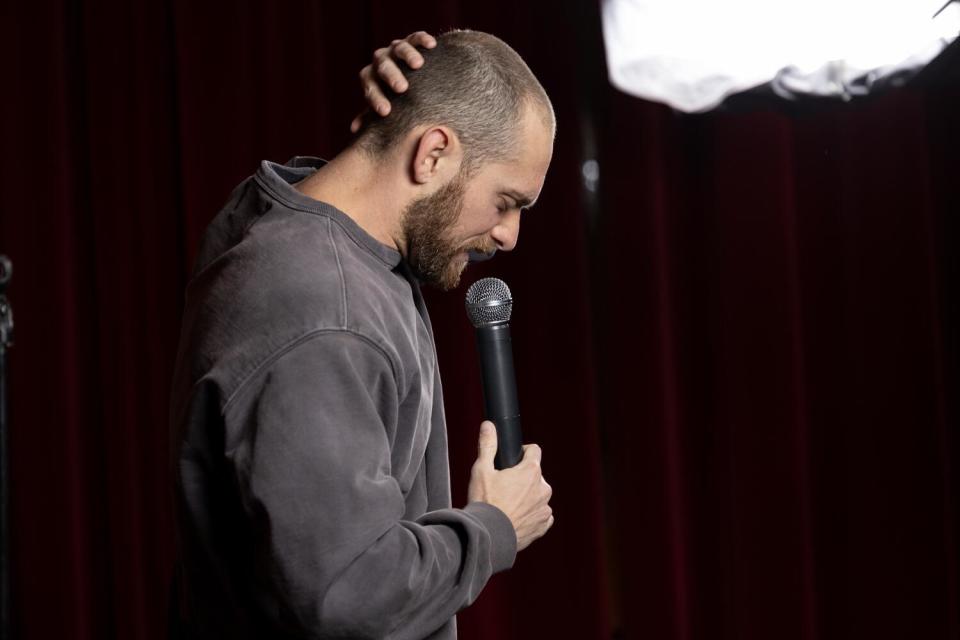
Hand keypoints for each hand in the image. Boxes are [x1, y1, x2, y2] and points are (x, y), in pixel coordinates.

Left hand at [350, 31, 437, 132]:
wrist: (413, 75)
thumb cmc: (396, 98)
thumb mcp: (385, 105)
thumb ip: (371, 116)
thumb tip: (355, 130)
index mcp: (372, 78)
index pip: (370, 86)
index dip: (375, 98)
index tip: (385, 111)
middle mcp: (381, 61)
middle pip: (382, 65)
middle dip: (391, 76)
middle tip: (402, 88)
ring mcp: (396, 49)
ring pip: (398, 48)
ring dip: (407, 55)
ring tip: (418, 65)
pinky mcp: (413, 40)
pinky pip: (416, 37)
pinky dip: (422, 39)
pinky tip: (431, 45)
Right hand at [467, 421, 554, 551]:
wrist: (489, 537)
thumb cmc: (484, 502)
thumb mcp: (481, 470)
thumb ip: (487, 445)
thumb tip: (488, 425)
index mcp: (531, 471)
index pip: (534, 450)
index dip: (522, 452)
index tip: (511, 461)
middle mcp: (543, 488)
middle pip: (535, 474)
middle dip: (522, 477)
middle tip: (504, 487)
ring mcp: (545, 507)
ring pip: (538, 495)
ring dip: (528, 496)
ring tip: (508, 505)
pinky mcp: (543, 525)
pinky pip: (541, 514)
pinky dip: (531, 514)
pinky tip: (515, 517)